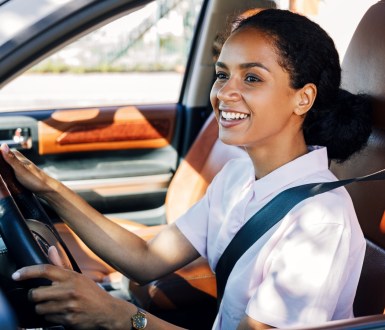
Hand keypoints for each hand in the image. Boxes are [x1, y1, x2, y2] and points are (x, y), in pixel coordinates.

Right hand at [0, 143, 57, 194]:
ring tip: (1, 179)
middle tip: (0, 176)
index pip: (0, 152)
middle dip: (0, 165)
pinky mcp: (19, 175)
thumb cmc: (35, 179)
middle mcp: (17, 160)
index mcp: (17, 156)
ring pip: (4, 167)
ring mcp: (18, 168)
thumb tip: (3, 145)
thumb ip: (11, 158)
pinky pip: (8, 174)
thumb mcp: (20, 169)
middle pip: (2, 160)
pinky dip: (4, 177)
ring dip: (1, 172)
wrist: (47, 189)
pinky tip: (3, 181)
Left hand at [12, 263, 131, 328]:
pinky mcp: (68, 320)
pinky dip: (51, 317)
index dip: (28, 271)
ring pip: (40, 309)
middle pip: (36, 294)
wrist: (107, 311)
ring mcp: (68, 306)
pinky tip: (61, 313)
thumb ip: (62, 264)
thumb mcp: (78, 276)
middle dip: (35, 296)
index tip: (17, 275)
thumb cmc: (91, 292)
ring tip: (54, 305)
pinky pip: (49, 319)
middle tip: (41, 295)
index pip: (46, 270)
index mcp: (72, 277)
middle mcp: (69, 290)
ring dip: (43, 308)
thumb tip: (51, 249)